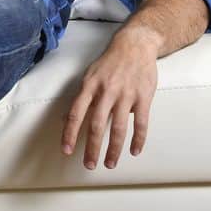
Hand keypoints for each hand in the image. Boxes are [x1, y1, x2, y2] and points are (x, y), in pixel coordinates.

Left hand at [60, 33, 157, 168]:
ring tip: (110, 163)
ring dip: (114, 149)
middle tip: (89, 165)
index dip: (70, 133)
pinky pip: (141, 122)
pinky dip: (138, 139)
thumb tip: (67, 119)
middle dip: (92, 148)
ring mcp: (126, 94)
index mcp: (90, 86)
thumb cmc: (110, 62)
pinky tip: (134, 151)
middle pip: (97, 124)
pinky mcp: (143, 96)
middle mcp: (106, 91)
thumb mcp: (90, 75)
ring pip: (118, 127)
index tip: (67, 150)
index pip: (76, 113)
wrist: (135, 45)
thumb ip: (82, 97)